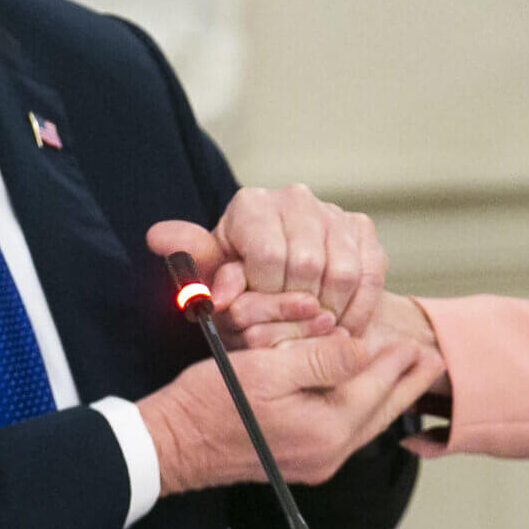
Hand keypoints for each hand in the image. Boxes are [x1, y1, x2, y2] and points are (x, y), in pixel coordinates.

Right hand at [137, 332, 439, 493]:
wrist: (171, 445)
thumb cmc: (210, 402)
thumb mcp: (267, 367)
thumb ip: (322, 359)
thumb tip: (362, 351)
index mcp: (326, 430)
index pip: (375, 388)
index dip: (398, 363)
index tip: (419, 343)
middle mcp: (327, 454)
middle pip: (379, 413)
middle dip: (406, 384)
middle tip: (432, 361)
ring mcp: (313, 463)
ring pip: (364, 425)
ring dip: (386, 397)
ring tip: (406, 375)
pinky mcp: (298, 463)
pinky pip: (344, 433)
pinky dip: (360, 410)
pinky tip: (363, 397)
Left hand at [147, 185, 386, 340]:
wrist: (284, 281)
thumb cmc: (242, 282)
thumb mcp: (211, 280)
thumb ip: (193, 265)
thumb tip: (158, 237)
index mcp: (250, 205)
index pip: (269, 253)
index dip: (267, 294)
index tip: (261, 309)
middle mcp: (294, 198)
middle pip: (309, 263)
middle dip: (299, 305)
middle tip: (289, 326)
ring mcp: (332, 211)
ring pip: (344, 272)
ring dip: (332, 312)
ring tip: (315, 331)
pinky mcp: (362, 228)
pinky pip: (370, 275)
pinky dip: (359, 309)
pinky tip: (342, 325)